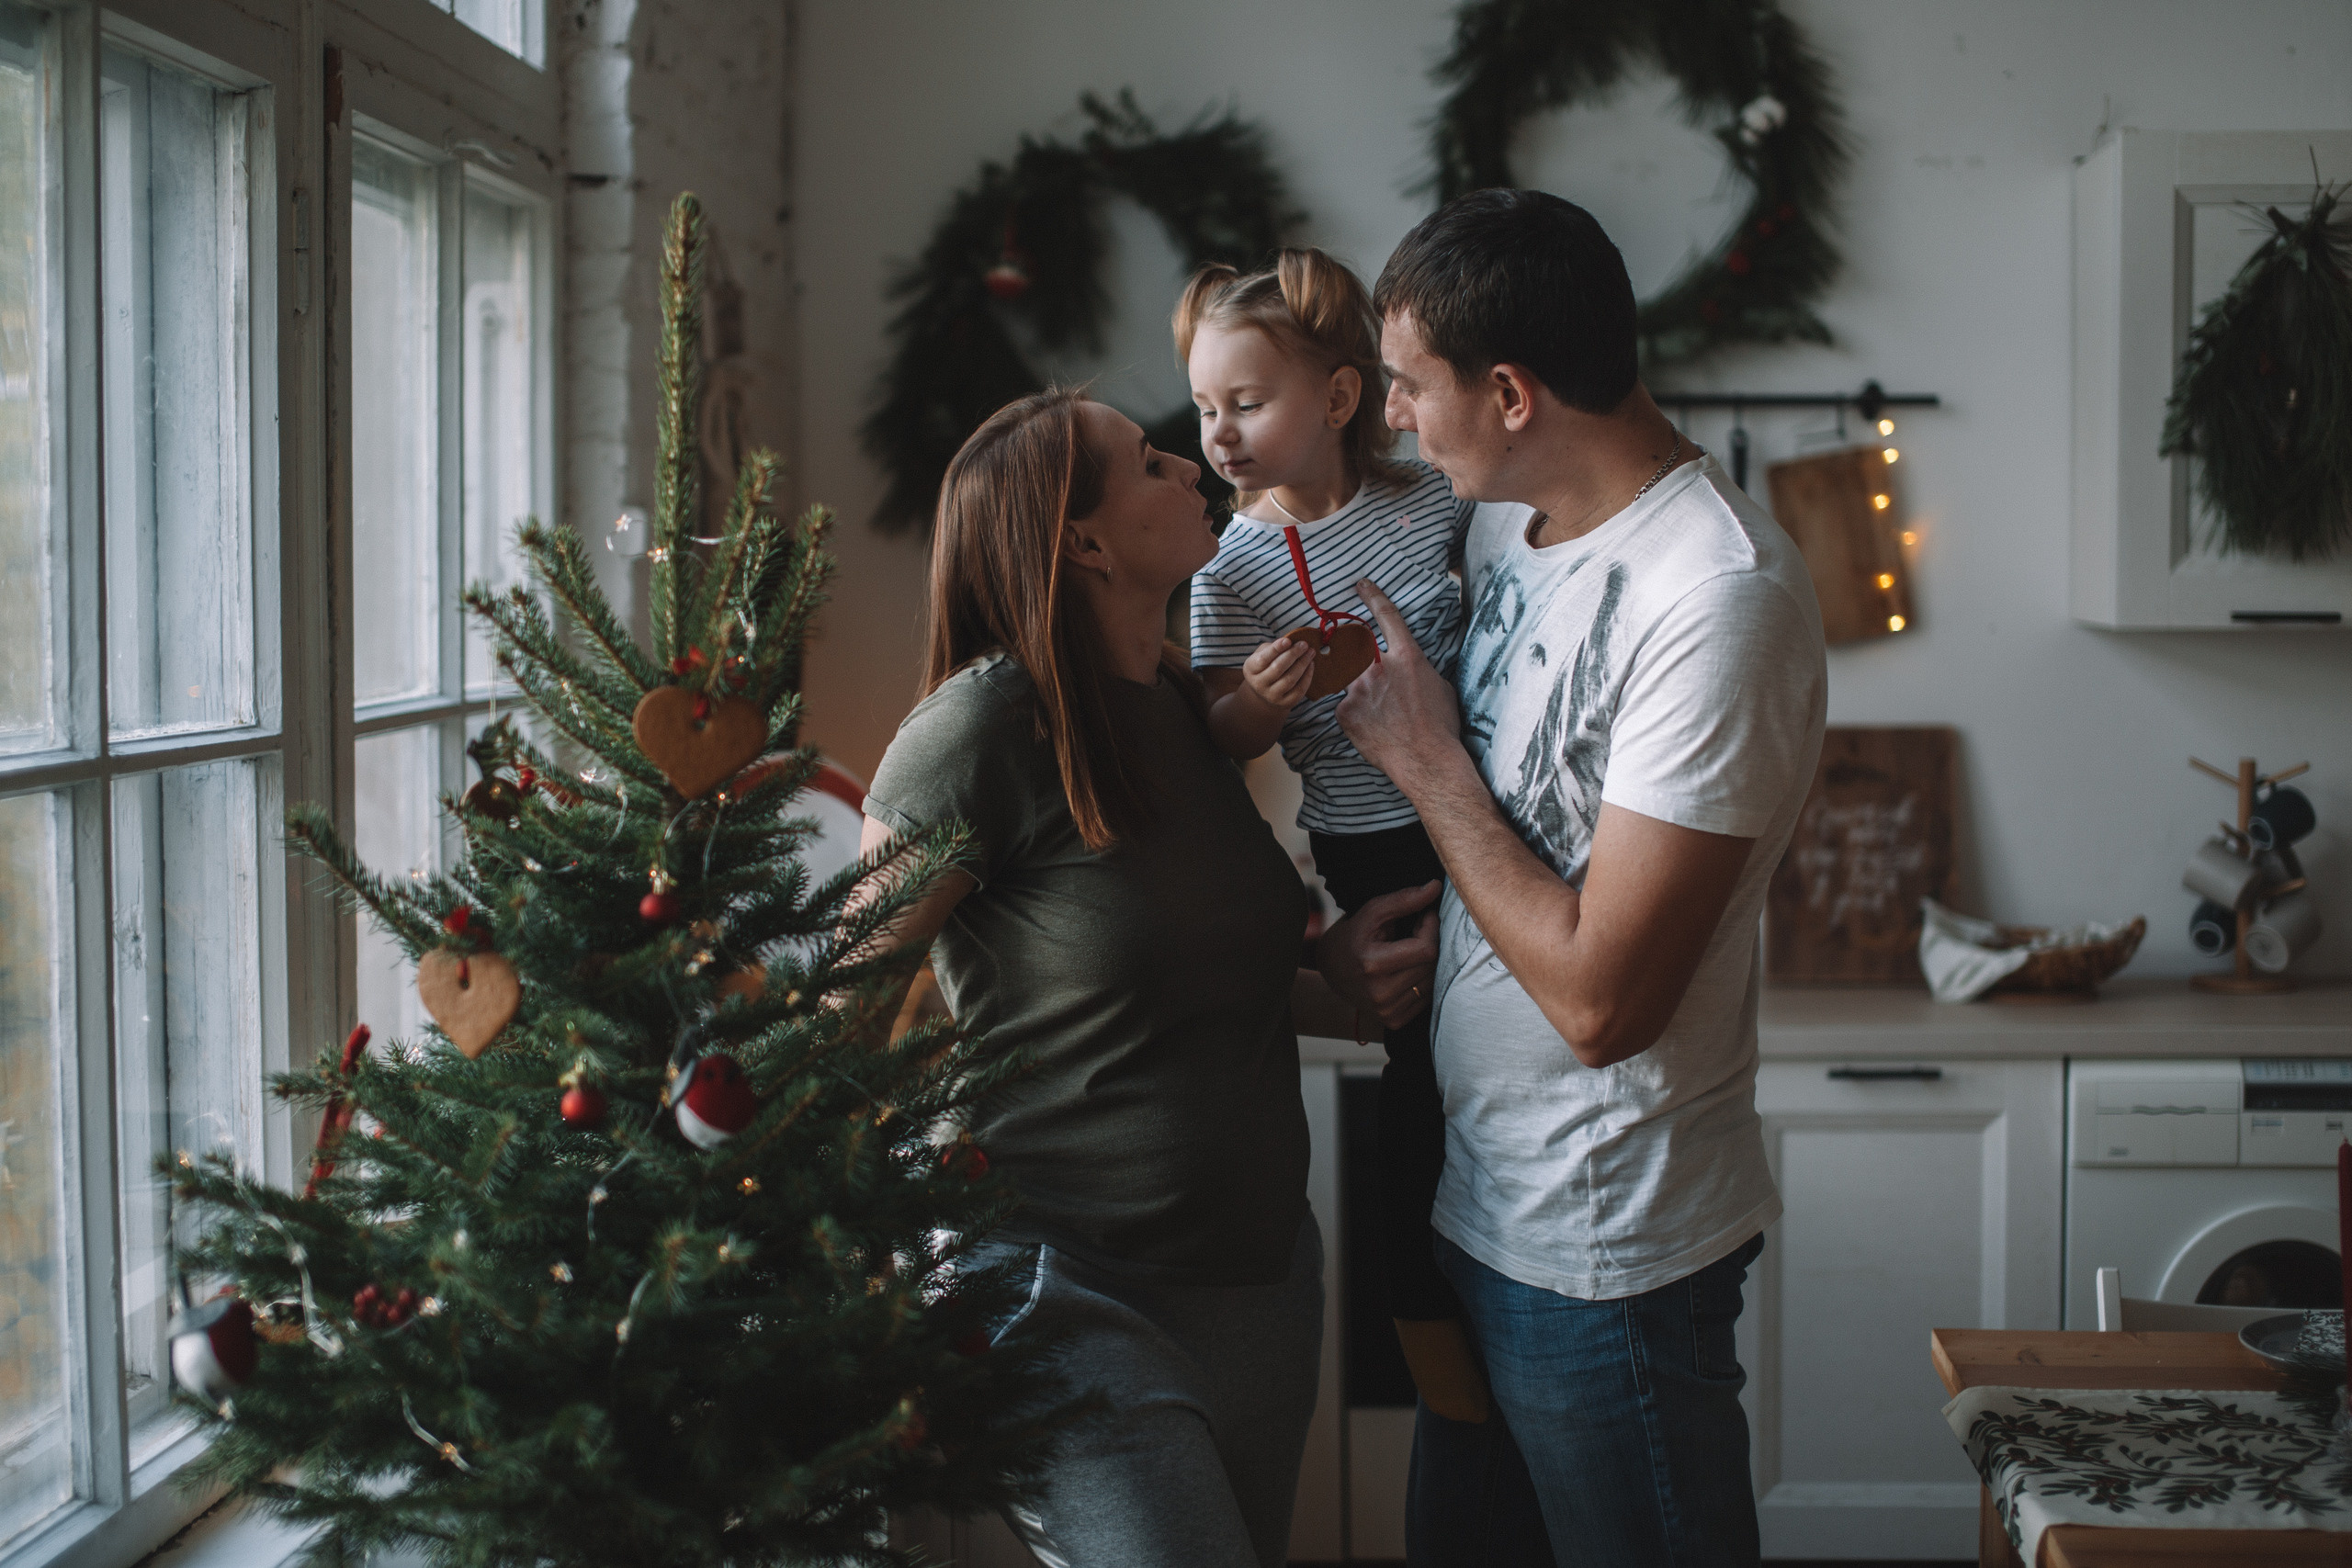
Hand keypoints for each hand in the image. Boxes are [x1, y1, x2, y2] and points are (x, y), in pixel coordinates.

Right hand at [1241, 636, 1313, 710]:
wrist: (1265, 692)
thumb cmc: (1266, 666)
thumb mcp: (1263, 654)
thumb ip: (1274, 647)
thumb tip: (1293, 642)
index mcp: (1251, 669)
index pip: (1263, 658)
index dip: (1276, 649)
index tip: (1288, 640)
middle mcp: (1259, 684)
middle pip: (1278, 668)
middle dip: (1293, 654)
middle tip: (1304, 644)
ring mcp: (1272, 695)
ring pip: (1290, 679)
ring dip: (1302, 664)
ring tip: (1310, 653)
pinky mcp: (1285, 703)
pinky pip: (1299, 690)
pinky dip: (1307, 676)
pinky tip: (1311, 665)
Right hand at [1315, 880, 1439, 1029]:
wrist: (1331, 972)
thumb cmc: (1354, 936)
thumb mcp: (1372, 912)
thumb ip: (1404, 899)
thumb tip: (1435, 887)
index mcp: (1371, 965)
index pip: (1426, 949)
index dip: (1431, 927)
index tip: (1424, 915)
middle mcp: (1380, 993)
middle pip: (1432, 965)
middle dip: (1431, 941)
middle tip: (1418, 929)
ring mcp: (1387, 1011)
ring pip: (1433, 981)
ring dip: (1429, 961)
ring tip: (1411, 948)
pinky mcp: (1394, 1021)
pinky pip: (1427, 997)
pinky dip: (1423, 979)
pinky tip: (1408, 968)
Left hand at [1337, 579, 1461, 793]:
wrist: (1426, 760)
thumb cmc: (1440, 726)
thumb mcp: (1440, 686)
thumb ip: (1418, 669)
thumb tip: (1411, 668)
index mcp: (1406, 656)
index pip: (1386, 616)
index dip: (1373, 596)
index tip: (1361, 585)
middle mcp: (1378, 666)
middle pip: (1358, 647)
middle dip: (1358, 656)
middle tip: (1375, 681)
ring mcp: (1358, 688)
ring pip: (1349, 678)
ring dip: (1361, 691)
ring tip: (1382, 715)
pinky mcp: (1344, 711)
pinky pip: (1344, 705)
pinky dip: (1355, 714)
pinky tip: (1373, 729)